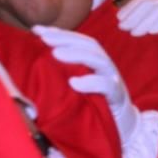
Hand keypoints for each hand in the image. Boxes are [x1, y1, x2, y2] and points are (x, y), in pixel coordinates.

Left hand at [33, 25, 138, 144]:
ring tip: (56, 54)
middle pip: (89, 45)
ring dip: (77, 55)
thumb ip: (63, 75)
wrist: (123, 127)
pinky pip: (107, 86)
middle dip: (66, 39)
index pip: (78, 41)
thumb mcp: (77, 87)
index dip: (59, 33)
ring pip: (99, 61)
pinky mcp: (117, 97)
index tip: (35, 30)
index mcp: (94, 62)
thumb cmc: (94, 106)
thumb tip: (34, 65)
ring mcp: (113, 81)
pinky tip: (74, 83)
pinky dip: (91, 82)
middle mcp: (105, 68)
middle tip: (44, 38)